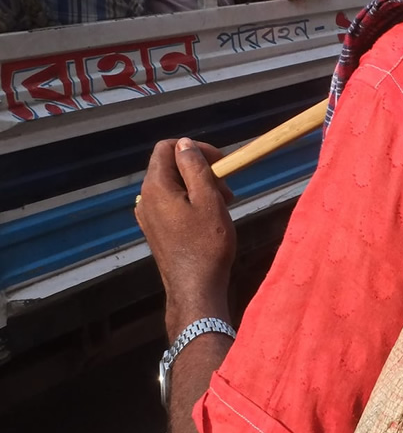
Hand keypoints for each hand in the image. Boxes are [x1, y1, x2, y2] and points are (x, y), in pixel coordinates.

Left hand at [136, 138, 235, 335]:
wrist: (195, 287)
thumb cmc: (206, 243)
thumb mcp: (208, 199)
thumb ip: (195, 167)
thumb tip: (185, 144)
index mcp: (156, 186)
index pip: (168, 148)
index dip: (195, 148)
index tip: (221, 162)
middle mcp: (146, 197)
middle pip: (171, 166)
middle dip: (201, 169)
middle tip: (226, 189)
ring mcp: (148, 215)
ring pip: (174, 185)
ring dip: (199, 186)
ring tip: (222, 204)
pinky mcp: (155, 229)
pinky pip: (171, 203)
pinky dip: (191, 201)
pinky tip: (208, 218)